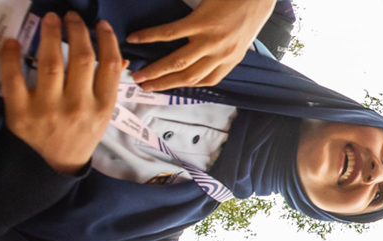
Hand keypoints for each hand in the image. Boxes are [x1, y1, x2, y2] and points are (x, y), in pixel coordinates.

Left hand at [0, 12, 122, 174]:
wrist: (52, 167)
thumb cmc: (80, 136)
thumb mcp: (102, 116)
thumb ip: (109, 86)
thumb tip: (120, 55)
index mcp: (102, 108)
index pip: (110, 66)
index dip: (107, 40)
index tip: (99, 24)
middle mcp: (78, 107)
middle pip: (81, 59)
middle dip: (77, 31)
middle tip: (70, 16)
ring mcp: (48, 110)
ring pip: (51, 63)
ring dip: (50, 35)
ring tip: (50, 19)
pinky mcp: (21, 113)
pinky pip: (14, 78)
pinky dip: (11, 57)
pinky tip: (13, 42)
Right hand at [127, 0, 275, 91]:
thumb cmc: (246, 10)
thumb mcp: (239, 38)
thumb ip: (220, 50)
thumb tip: (198, 56)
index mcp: (231, 59)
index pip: (205, 81)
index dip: (183, 87)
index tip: (166, 88)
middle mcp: (221, 54)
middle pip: (187, 76)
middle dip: (163, 84)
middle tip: (144, 86)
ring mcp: (211, 39)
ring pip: (178, 62)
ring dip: (155, 70)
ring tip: (138, 74)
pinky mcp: (201, 22)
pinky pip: (170, 33)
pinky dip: (150, 36)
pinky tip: (136, 39)